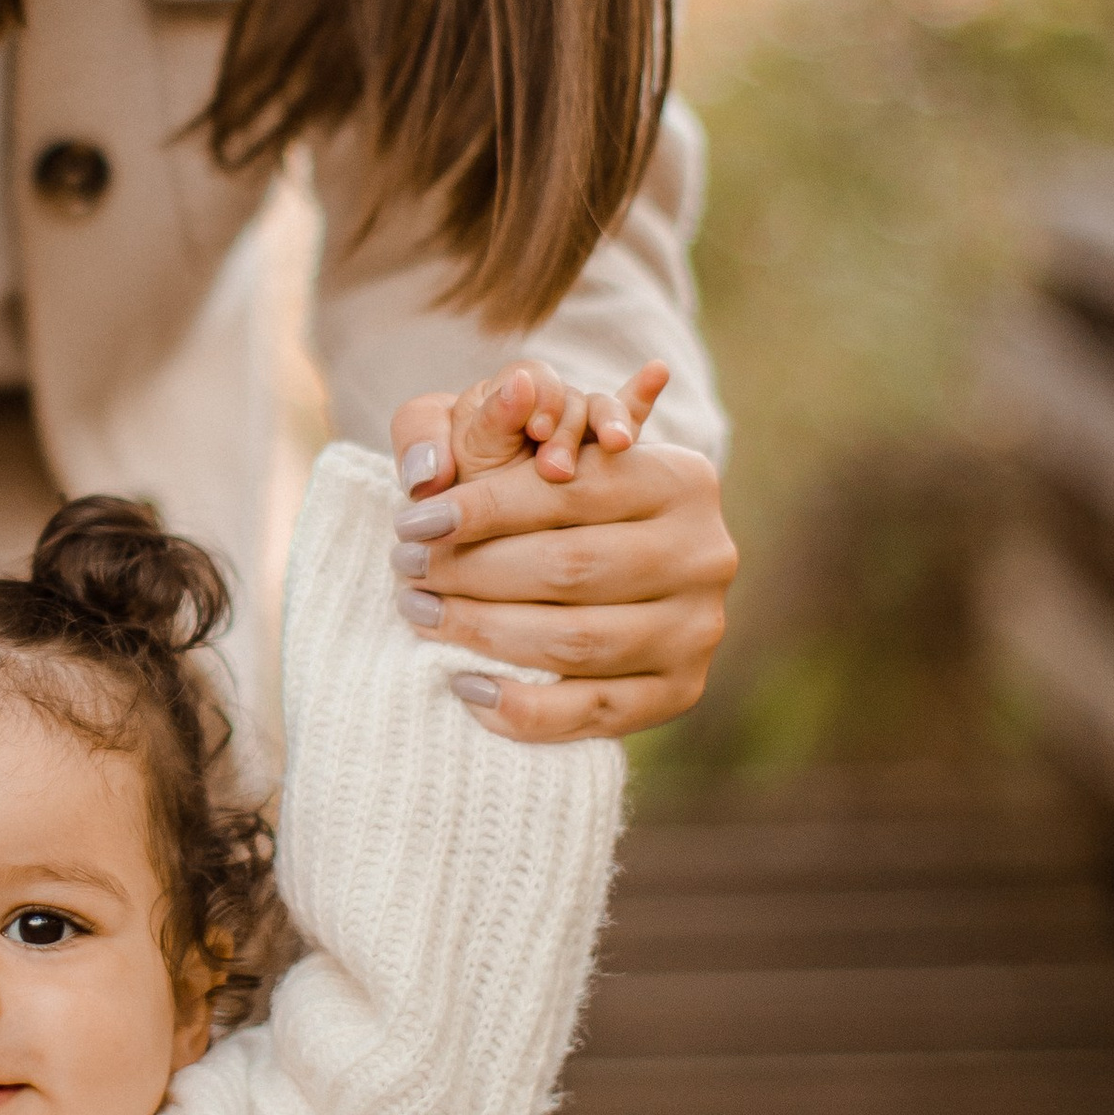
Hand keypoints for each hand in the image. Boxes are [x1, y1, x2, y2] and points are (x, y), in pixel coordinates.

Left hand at [385, 360, 735, 743]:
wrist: (619, 583)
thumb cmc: (556, 503)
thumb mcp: (533, 449)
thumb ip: (492, 425)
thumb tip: (498, 401)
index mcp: (683, 479)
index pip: (571, 492)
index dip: (481, 507)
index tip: (411, 522)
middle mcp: (706, 552)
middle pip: (571, 567)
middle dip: (473, 571)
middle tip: (407, 570)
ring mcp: (699, 629)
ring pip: (576, 641)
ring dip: (482, 632)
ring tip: (421, 613)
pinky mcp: (681, 692)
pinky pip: (592, 713)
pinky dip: (520, 706)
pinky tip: (464, 684)